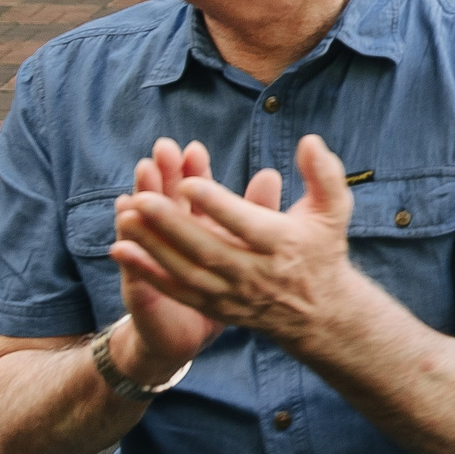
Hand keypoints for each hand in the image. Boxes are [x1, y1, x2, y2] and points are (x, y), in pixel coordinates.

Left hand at [111, 134, 358, 352]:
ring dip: (153, 246)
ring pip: (187, 271)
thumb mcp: (333, 210)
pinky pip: (177, 291)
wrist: (319, 313)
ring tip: (126, 216)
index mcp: (283, 244)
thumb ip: (324, 174)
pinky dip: (147, 272)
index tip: (189, 182)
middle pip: (209, 249)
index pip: (246, 224)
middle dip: (174, 225)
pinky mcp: (216, 308)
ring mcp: (234, 294)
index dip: (217, 205)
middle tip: (143, 198)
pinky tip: (121, 250)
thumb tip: (310, 141)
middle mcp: (257, 274)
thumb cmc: (322, 249)